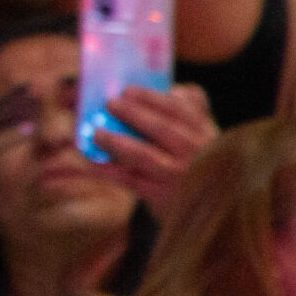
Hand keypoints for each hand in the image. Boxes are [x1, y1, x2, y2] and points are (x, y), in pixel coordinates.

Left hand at [92, 84, 217, 211]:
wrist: (203, 206)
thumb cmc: (195, 160)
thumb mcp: (202, 134)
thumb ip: (192, 108)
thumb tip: (176, 89)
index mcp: (205, 133)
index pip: (179, 110)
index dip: (151, 98)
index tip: (126, 90)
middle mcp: (195, 154)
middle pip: (161, 128)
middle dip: (132, 114)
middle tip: (109, 103)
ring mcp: (178, 177)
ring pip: (143, 155)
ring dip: (115, 141)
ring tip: (95, 132)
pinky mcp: (161, 196)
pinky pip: (129, 180)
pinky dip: (108, 170)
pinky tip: (90, 162)